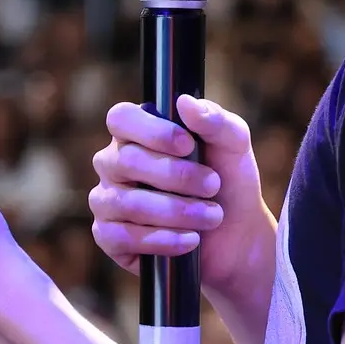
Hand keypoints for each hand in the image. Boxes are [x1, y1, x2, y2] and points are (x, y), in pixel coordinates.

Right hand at [89, 95, 275, 299]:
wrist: (237, 235)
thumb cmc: (229, 182)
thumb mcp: (234, 146)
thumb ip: (215, 120)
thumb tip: (184, 103)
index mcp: (136, 134)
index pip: (121, 118)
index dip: (151, 131)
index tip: (187, 145)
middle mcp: (114, 164)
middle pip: (125, 161)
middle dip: (176, 176)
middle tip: (212, 185)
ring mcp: (107, 200)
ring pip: (126, 203)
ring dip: (176, 211)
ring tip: (211, 216)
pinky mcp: (109, 237)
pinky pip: (122, 237)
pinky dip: (163, 239)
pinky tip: (191, 240)